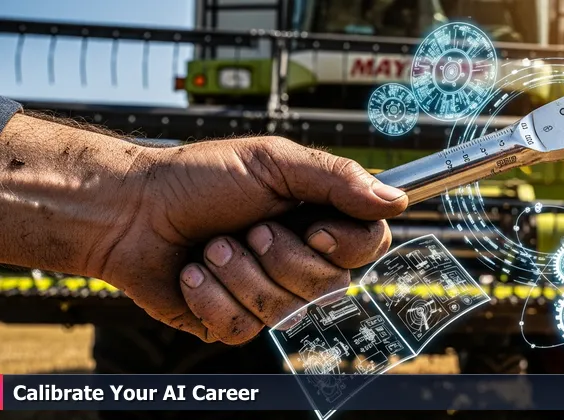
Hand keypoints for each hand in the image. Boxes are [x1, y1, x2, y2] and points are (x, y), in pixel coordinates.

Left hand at [92, 136, 407, 343]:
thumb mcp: (273, 162)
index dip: (346, 244)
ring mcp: (267, 293)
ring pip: (284, 310)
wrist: (131, 211)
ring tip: (212, 247)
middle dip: (280, 256)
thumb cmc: (199, 178)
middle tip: (247, 228)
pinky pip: (242, 328)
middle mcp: (298, 259)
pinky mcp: (232, 321)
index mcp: (316, 218)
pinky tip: (193, 274)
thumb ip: (337, 178)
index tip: (313, 226)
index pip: (368, 244)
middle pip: (329, 285)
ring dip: (239, 272)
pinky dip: (211, 296)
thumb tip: (397, 199)